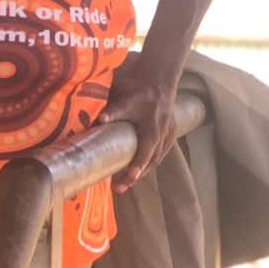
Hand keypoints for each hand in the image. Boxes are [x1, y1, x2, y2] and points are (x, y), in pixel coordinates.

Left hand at [97, 75, 176, 192]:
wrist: (159, 80)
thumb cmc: (138, 89)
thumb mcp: (124, 97)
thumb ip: (112, 109)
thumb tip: (97, 121)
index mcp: (151, 124)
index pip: (146, 149)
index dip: (138, 164)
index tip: (131, 177)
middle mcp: (162, 131)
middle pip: (150, 159)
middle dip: (135, 174)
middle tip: (118, 187)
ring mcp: (169, 133)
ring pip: (157, 158)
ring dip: (142, 171)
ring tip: (124, 182)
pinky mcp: (171, 133)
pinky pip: (161, 153)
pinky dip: (150, 162)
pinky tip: (139, 170)